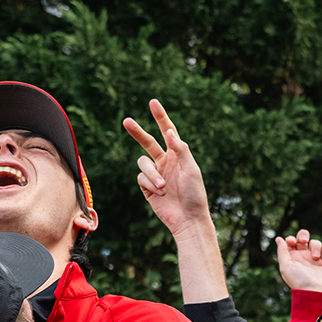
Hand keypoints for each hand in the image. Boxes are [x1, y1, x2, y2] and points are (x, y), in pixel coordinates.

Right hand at [124, 100, 210, 237]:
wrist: (187, 219)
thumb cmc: (195, 194)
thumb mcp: (192, 169)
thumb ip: (181, 149)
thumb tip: (168, 131)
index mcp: (178, 154)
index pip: (167, 131)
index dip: (160, 117)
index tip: (152, 102)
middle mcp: (165, 162)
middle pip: (147, 142)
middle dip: (137, 132)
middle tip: (126, 121)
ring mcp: (155, 174)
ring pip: (142, 163)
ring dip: (151, 174)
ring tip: (163, 186)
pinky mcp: (147, 187)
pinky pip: (140, 178)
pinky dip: (149, 184)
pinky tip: (160, 193)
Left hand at [276, 230, 321, 293]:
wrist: (317, 292)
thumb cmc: (299, 281)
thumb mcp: (286, 267)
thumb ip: (282, 252)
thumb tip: (278, 238)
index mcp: (292, 258)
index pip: (290, 242)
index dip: (291, 239)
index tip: (293, 243)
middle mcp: (303, 257)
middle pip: (302, 237)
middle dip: (303, 235)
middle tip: (303, 241)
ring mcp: (315, 258)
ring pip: (315, 242)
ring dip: (315, 247)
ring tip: (316, 258)